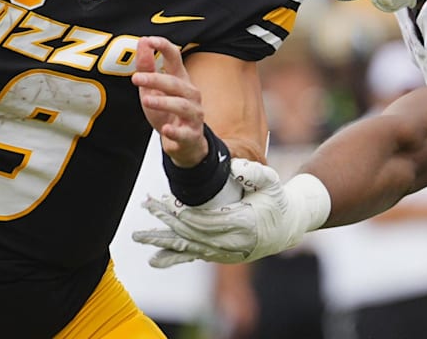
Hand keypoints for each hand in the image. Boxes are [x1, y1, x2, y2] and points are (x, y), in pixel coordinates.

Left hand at [132, 36, 206, 165]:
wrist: (184, 142)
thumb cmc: (168, 112)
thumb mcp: (153, 89)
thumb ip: (147, 67)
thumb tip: (142, 41)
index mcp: (180, 80)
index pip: (175, 58)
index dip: (164, 47)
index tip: (150, 40)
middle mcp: (190, 94)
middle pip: (176, 83)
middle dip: (156, 79)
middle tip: (136, 78)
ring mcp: (193, 115)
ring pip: (182, 105)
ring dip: (164, 102)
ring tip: (147, 101)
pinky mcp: (191, 134)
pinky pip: (184, 132)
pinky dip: (175, 131)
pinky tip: (166, 129)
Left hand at [132, 158, 330, 266]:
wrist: (288, 226)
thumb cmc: (278, 200)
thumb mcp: (272, 182)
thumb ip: (254, 173)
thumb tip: (233, 166)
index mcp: (244, 224)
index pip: (207, 220)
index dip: (185, 213)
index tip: (166, 202)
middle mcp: (232, 243)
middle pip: (193, 233)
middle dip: (168, 219)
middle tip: (147, 205)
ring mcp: (225, 253)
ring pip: (189, 247)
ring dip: (163, 240)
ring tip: (138, 236)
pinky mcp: (220, 256)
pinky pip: (194, 257)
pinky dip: (173, 258)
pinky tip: (153, 260)